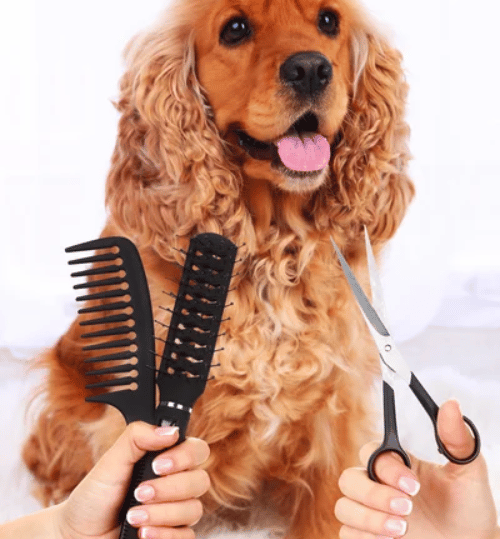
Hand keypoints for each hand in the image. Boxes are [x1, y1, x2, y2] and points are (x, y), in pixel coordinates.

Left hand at [56, 422, 209, 538]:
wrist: (78, 535)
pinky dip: (163, 534)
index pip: (197, 451)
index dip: (184, 457)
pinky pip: (187, 536)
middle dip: (169, 488)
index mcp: (167, 460)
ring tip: (132, 517)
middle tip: (139, 493)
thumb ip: (138, 437)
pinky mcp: (173, 536)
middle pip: (200, 481)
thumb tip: (171, 431)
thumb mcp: (111, 460)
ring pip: (194, 510)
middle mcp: (176, 484)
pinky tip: (143, 532)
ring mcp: (176, 512)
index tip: (158, 465)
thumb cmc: (95, 496)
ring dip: (162, 514)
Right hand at [335, 399, 497, 538]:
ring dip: (369, 518)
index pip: (371, 453)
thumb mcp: (469, 473)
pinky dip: (363, 536)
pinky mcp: (368, 538)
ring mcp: (371, 514)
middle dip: (375, 494)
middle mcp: (379, 487)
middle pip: (349, 479)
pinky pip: (346, 533)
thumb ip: (457, 439)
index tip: (414, 486)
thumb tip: (451, 403)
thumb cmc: (470, 511)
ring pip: (344, 507)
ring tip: (402, 530)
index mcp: (397, 466)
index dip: (388, 468)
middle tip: (408, 508)